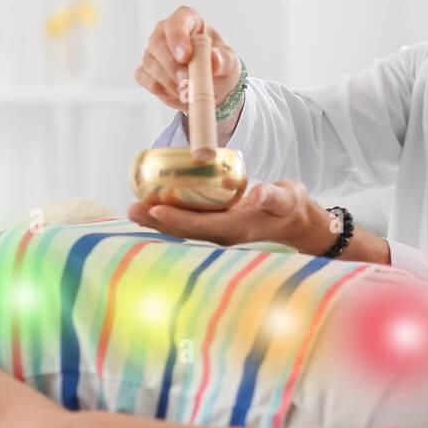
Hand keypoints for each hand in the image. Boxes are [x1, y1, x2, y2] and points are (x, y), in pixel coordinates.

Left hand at [128, 179, 337, 251]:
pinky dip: (170, 213)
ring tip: (134, 208)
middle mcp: (221, 234)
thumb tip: (256, 193)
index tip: (153, 208)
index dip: (175, 218)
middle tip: (132, 208)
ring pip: (182, 226)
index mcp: (234, 229)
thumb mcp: (285, 198)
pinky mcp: (215, 223)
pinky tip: (154, 203)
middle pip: (182, 229)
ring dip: (157, 218)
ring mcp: (217, 230)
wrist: (296, 219)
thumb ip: (271, 195)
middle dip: (156, 220)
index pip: (198, 225)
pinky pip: (188, 220)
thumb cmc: (290, 206)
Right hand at [135, 5, 241, 112]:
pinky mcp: (147, 71)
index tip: (185, 56)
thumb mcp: (229, 61)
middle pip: (158, 43)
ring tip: (187, 92)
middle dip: (172, 66)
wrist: (214, 84)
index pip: (178, 21)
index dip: (178, 37)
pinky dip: (159, 89)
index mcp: (189, 21)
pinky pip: (144, 78)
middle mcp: (166, 33)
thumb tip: (214, 59)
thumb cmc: (220, 64)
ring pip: (150, 63)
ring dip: (167, 81)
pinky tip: (175, 94)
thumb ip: (224, 59)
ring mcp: (154, 52)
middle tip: (187, 82)